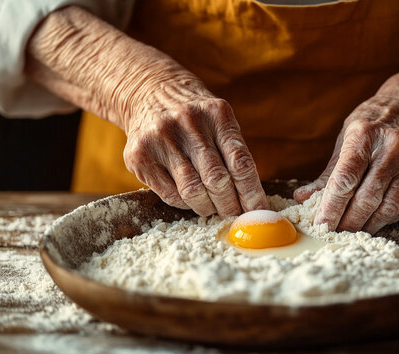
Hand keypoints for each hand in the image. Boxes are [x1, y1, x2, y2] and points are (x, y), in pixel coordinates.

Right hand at [24, 6, 267, 216]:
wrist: (149, 93)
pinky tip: (190, 199)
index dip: (251, 192)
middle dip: (230, 204)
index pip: (240, 161)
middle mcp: (189, 123)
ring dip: (208, 207)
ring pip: (192, 190)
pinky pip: (169, 194)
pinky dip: (184, 204)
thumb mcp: (219, 121)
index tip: (258, 211)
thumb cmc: (195, 118)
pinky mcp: (140, 156)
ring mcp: (162, 138)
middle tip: (235, 214)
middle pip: (217, 179)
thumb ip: (235, 152)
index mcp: (217, 114)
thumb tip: (253, 202)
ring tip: (213, 209)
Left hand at [294, 96, 398, 233]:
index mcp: (365, 133)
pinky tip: (375, 218)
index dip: (332, 206)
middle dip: (348, 222)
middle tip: (335, 233)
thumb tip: (302, 199)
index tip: (321, 225)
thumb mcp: (344, 142)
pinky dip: (387, 217)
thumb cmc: (369, 130)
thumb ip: (327, 175)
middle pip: (367, 197)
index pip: (346, 178)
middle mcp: (394, 145)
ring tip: (353, 230)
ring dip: (368, 224)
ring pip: (389, 207)